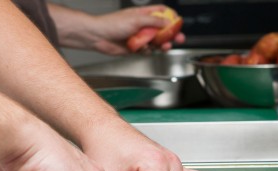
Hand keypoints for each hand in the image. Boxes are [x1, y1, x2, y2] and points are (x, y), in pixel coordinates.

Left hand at [50, 4, 184, 55]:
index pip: (161, 12)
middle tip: (179, 39)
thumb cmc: (112, 24)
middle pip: (162, 29)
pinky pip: (147, 50)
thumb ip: (154, 21)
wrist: (98, 36)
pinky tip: (144, 49)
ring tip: (164, 46)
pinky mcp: (135, 47)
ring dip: (161, 44)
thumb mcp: (136, 19)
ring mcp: (139, 36)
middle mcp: (142, 25)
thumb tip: (168, 21)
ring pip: (156, 41)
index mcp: (143, 14)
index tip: (178, 22)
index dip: (171, 16)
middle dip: (171, 34)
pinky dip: (148, 51)